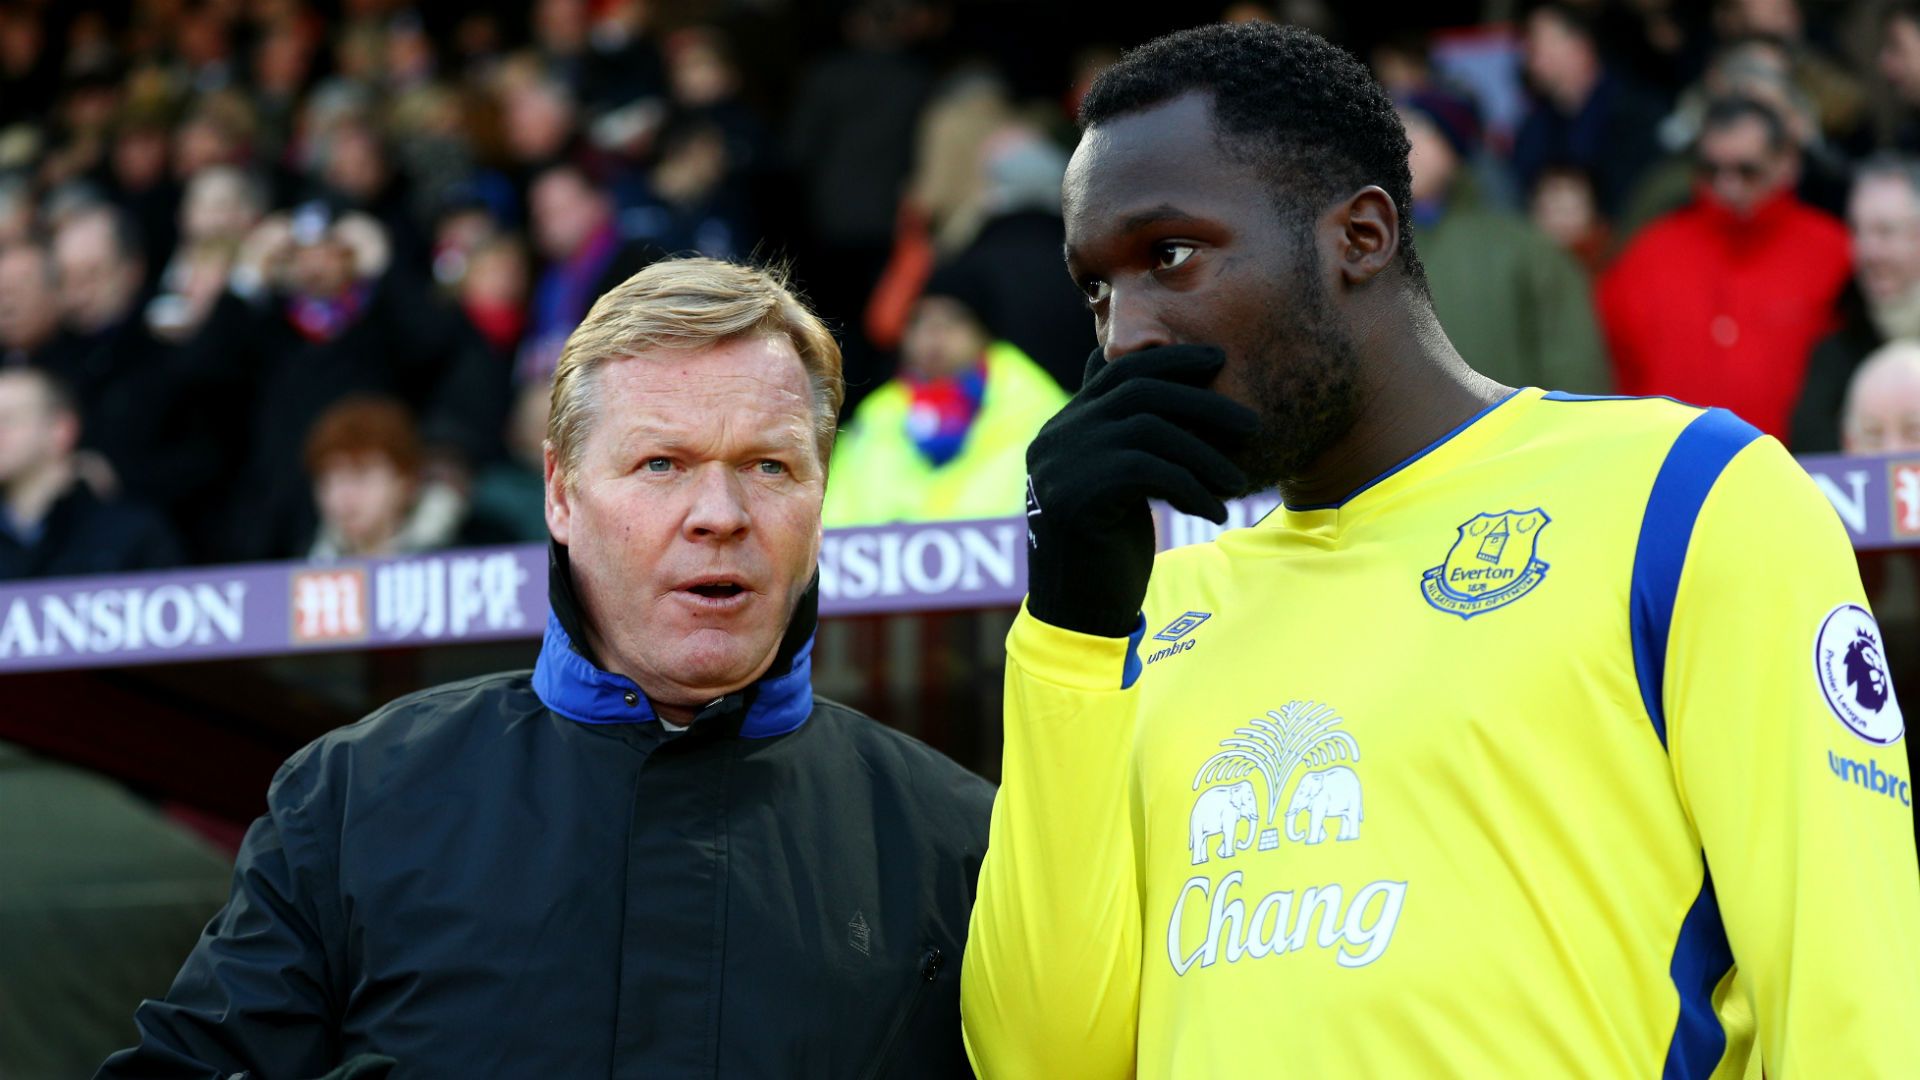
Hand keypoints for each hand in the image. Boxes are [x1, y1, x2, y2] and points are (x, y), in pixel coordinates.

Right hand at [1023, 345, 1256, 637]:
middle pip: (1138, 392)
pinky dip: (1192, 489)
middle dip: (1202, 402)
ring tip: (1239, 483)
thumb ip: (1129, 438)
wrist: (1078, 613)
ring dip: (1205, 454)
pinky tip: (1216, 512)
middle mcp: (1054, 437)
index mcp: (1063, 426)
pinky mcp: (1075, 496)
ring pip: (1148, 430)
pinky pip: (1149, 472)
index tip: (1219, 359)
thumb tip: (1163, 387)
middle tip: (1252, 424)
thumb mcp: (1120, 483)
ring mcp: (1060, 465)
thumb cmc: (1108, 548)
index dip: (1171, 360)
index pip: (1118, 370)